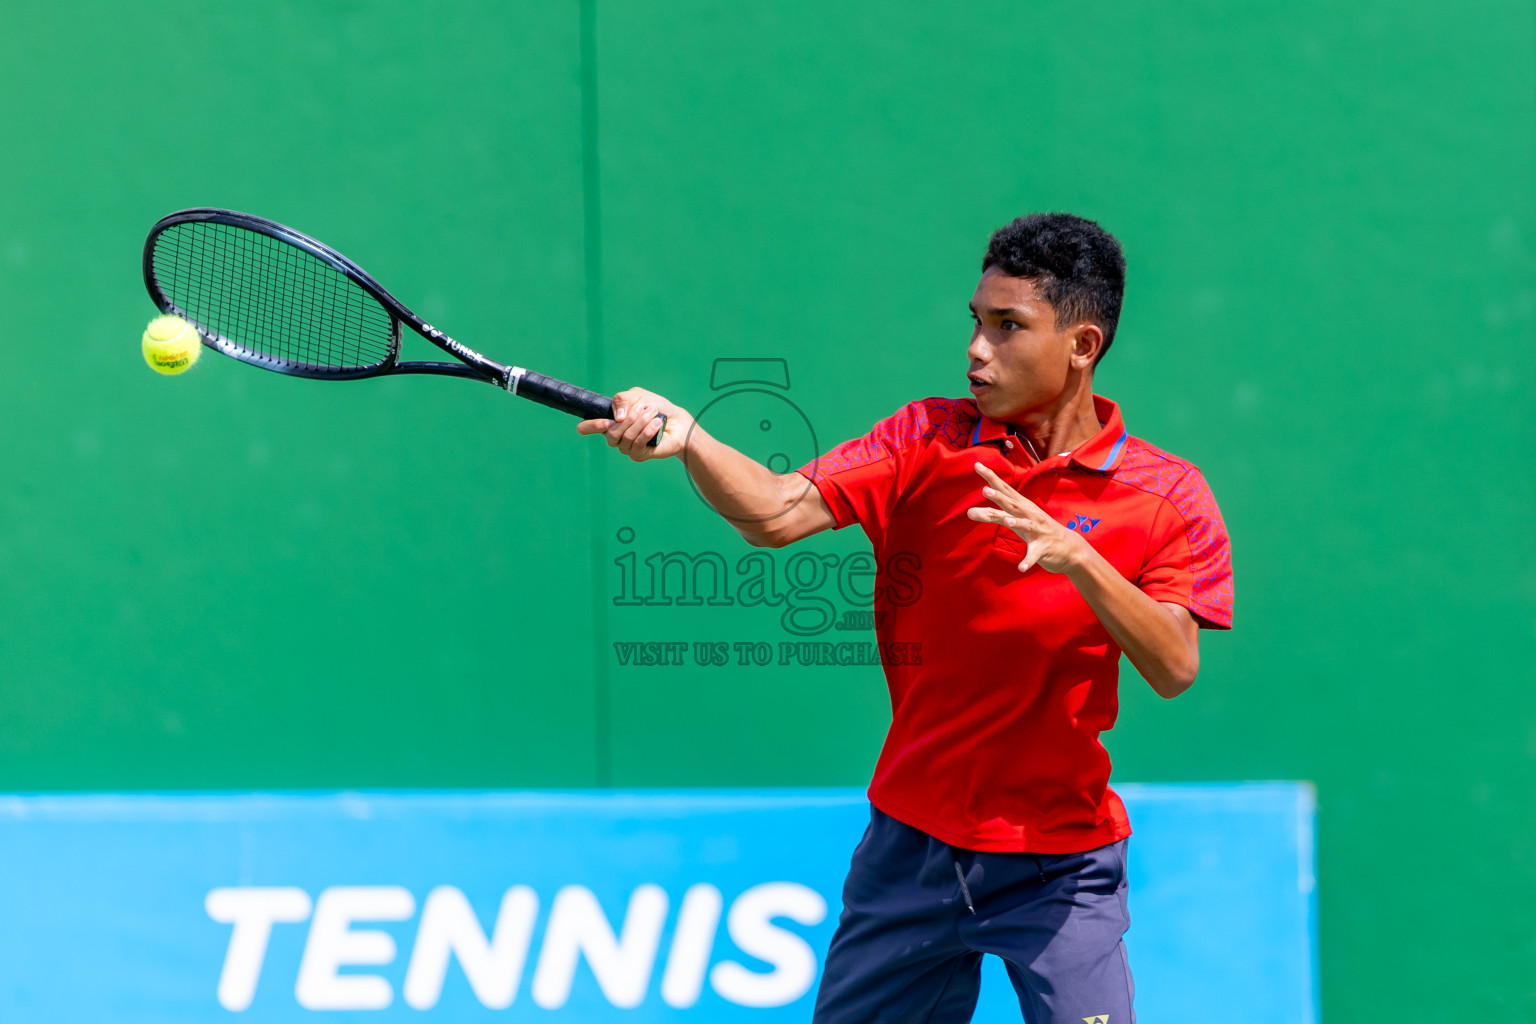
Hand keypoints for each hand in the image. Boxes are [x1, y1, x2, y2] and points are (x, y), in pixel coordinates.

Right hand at [576, 387, 692, 460]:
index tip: (606, 421)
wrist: (677, 422)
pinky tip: (657, 423)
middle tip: (646, 408)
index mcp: (610, 420)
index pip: (587, 428)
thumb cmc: (656, 408)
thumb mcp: (638, 396)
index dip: (590, 426)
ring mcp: (625, 447)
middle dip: (630, 418)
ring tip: (654, 414)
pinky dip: (648, 431)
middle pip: (610, 432)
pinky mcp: (637, 455)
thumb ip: (623, 400)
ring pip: (625, 437)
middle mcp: (615, 436)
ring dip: (641, 422)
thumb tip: (617, 418)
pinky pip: (637, 444)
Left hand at [965, 462, 1088, 573]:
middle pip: (1013, 504)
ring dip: (1016, 521)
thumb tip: (969, 512)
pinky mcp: (1043, 549)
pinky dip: (1028, 561)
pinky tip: (1021, 568)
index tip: (977, 465)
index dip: (991, 478)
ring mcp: (1038, 531)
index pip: (1005, 489)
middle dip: (1000, 497)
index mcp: (1022, 507)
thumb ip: (993, 516)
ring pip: (1025, 524)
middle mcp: (1030, 515)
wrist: (1070, 549)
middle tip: (985, 489)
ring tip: (1005, 520)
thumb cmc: (1037, 532)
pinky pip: (1034, 555)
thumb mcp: (1014, 521)